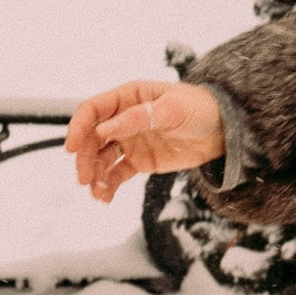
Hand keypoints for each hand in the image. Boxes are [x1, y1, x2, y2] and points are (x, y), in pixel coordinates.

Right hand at [67, 76, 225, 201]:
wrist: (224, 130)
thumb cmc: (200, 108)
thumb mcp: (172, 109)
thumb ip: (139, 118)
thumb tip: (105, 129)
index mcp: (128, 97)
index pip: (92, 110)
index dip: (78, 127)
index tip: (71, 148)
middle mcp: (123, 119)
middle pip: (91, 138)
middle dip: (84, 158)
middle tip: (84, 178)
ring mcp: (130, 141)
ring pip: (100, 159)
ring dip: (93, 175)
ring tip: (97, 192)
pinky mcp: (138, 161)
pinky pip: (116, 174)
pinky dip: (107, 186)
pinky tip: (105, 196)